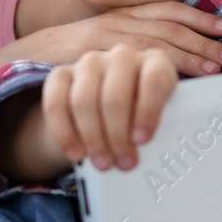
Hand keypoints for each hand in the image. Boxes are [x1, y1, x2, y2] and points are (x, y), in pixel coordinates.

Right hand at [20, 2, 221, 77]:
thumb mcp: (110, 41)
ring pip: (152, 43)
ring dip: (185, 57)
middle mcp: (119, 20)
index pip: (168, 10)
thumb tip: (176, 58)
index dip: (197, 18)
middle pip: (167, 27)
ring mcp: (104, 37)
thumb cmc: (77, 53)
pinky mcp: (89, 54)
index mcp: (126, 15)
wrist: (31, 54)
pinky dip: (151, 71)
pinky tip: (169, 81)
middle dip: (201, 41)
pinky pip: (126, 62)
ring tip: (211, 71)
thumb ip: (137, 44)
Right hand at [43, 44, 180, 169]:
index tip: (143, 140)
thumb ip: (165, 128)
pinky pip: (56, 104)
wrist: (111, 109)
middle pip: (115, 97)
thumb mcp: (162, 117)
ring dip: (93, 139)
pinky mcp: (61, 74)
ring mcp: (90, 63)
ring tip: (103, 163)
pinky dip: (64, 133)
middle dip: (118, 137)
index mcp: (155, 62)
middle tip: (124, 164)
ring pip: (84, 102)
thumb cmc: (143, 116)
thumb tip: (159, 157)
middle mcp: (123, 57)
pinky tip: (75, 153)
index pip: (155, 80)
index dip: (149, 112)